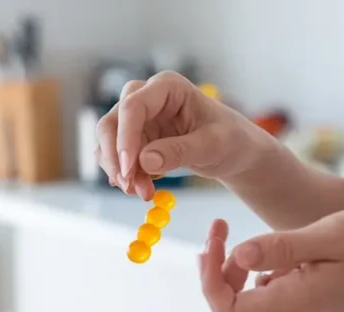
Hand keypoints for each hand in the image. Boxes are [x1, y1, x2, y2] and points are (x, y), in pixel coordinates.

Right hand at [94, 71, 262, 200]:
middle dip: (116, 158)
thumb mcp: (212, 146)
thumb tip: (144, 161)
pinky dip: (125, 175)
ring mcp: (138, 119)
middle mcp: (147, 97)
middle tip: (129, 188)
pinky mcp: (136, 138)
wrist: (234, 150)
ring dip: (120, 171)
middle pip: (112, 122)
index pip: (133, 107)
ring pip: (109, 142)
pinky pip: (117, 156)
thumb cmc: (230, 139)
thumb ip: (180, 151)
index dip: (124, 139)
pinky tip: (140, 189)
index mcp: (168, 87)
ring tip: (143, 193)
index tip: (129, 171)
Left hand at [198, 205, 343, 311]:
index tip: (215, 242)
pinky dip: (251, 271)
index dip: (210, 282)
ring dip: (229, 270)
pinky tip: (267, 245)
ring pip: (245, 303)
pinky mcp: (309, 300)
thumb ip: (281, 247)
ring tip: (233, 232)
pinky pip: (265, 294)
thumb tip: (238, 256)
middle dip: (213, 272)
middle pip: (231, 311)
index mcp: (299, 304)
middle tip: (218, 229)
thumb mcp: (330, 234)